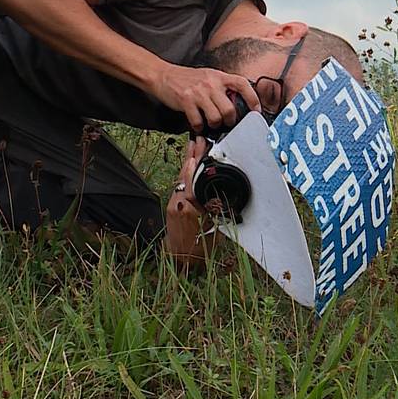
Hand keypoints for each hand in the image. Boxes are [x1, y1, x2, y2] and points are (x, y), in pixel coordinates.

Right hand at [151, 63, 259, 132]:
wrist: (163, 75)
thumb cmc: (186, 78)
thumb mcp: (208, 76)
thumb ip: (221, 87)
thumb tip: (236, 102)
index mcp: (218, 76)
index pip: (242, 84)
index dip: (253, 98)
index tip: (256, 110)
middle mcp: (210, 83)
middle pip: (229, 109)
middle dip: (230, 121)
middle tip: (226, 122)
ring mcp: (198, 92)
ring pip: (216, 118)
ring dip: (214, 125)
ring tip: (210, 123)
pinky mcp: (186, 101)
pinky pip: (198, 121)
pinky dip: (199, 127)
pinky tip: (197, 124)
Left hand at [164, 136, 209, 267]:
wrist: (180, 259)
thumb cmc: (200, 249)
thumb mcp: (215, 231)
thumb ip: (218, 212)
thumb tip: (225, 197)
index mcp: (191, 209)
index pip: (194, 181)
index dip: (197, 164)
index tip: (202, 149)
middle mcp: (180, 203)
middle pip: (186, 175)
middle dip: (193, 156)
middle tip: (198, 139)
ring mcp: (174, 203)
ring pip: (181, 178)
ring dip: (187, 161)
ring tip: (192, 145)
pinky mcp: (172, 204)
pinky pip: (179, 185)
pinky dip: (184, 173)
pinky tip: (188, 163)